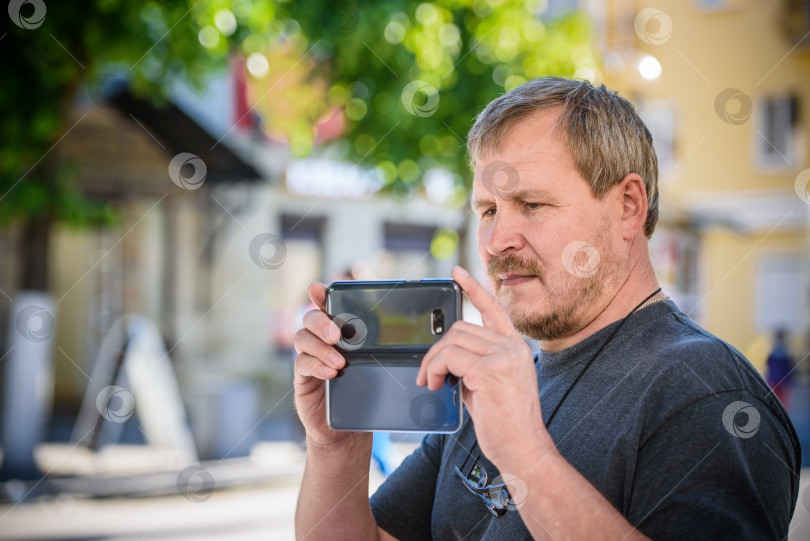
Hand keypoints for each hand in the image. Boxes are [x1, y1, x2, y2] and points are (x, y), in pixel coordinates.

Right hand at [293, 282, 370, 447]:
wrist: (348, 431)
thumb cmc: (365, 391)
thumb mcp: (377, 363)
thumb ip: (382, 342)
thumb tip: (406, 321)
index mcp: (339, 330)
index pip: (327, 305)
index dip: (321, 294)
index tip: (319, 289)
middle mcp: (321, 339)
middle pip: (311, 318)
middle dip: (321, 322)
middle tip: (337, 334)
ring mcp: (310, 357)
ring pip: (303, 338)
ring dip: (321, 347)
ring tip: (339, 362)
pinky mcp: (302, 377)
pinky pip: (302, 364)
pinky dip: (316, 366)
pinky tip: (330, 373)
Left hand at [416, 266, 549, 467]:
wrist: (523, 450)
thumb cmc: (506, 424)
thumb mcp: (492, 385)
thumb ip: (476, 364)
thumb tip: (448, 357)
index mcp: (515, 347)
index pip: (493, 308)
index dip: (474, 288)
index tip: (457, 273)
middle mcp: (512, 348)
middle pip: (460, 328)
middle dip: (437, 351)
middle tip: (430, 376)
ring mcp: (503, 358)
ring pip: (452, 341)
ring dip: (433, 362)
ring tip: (433, 383)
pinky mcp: (490, 372)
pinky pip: (450, 358)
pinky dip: (436, 370)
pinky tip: (438, 385)